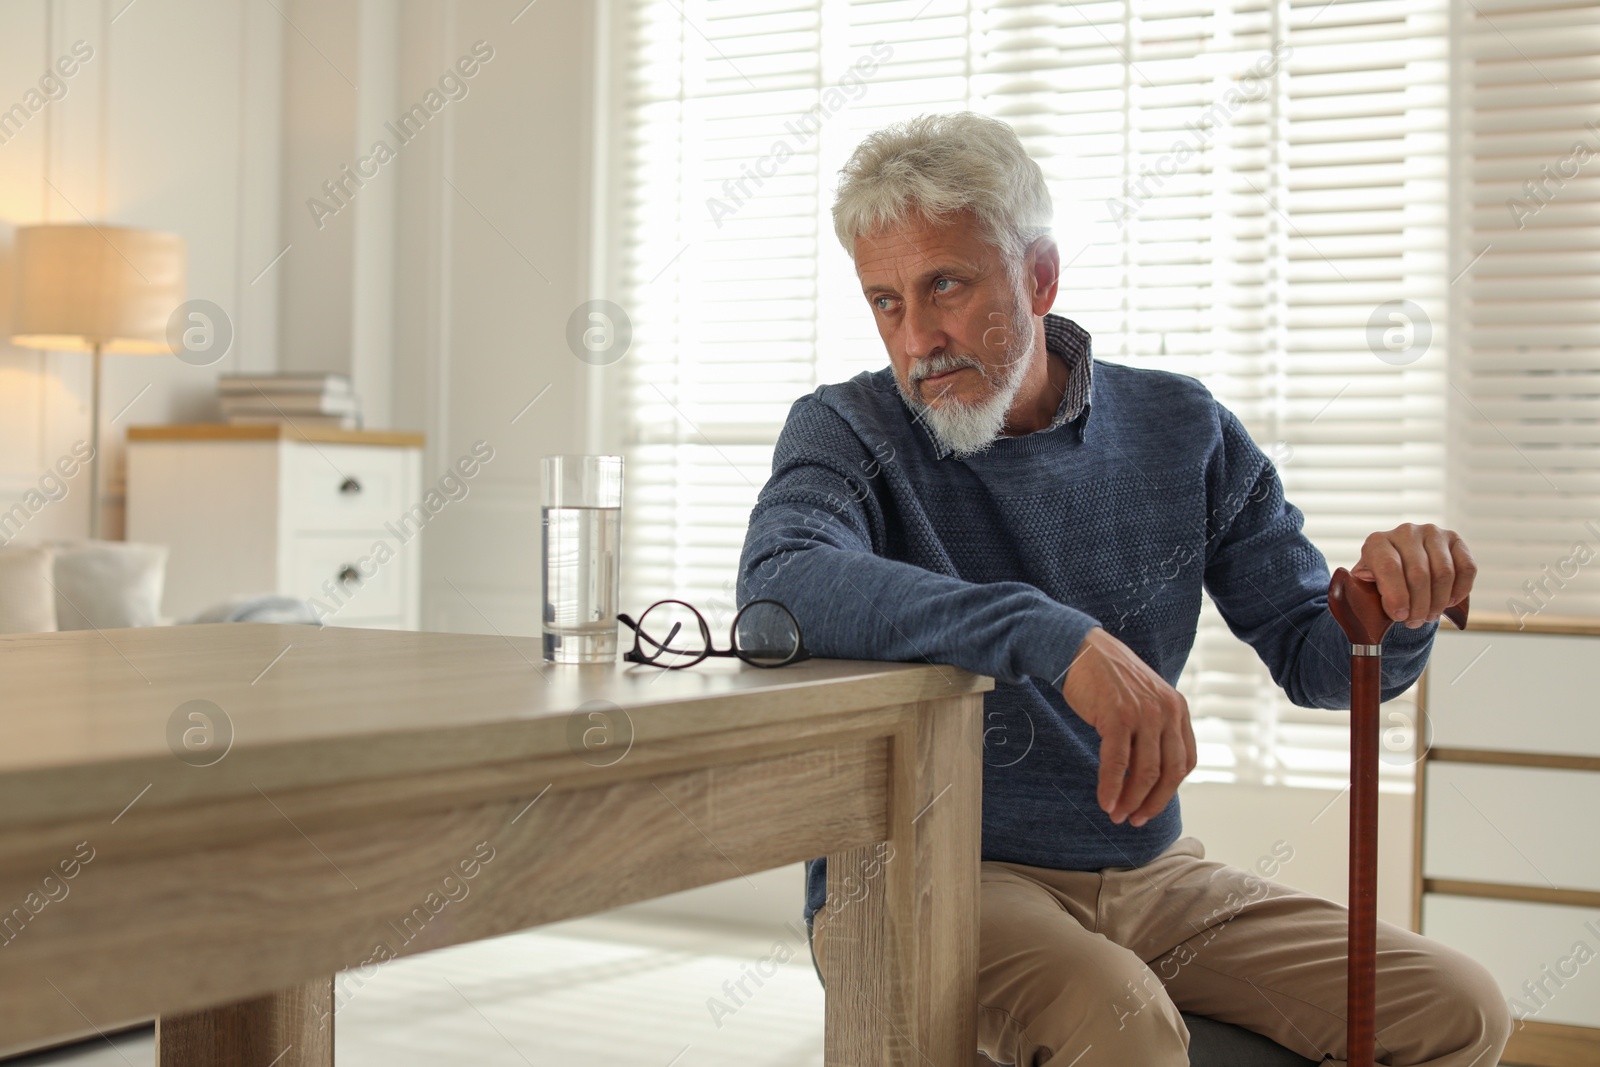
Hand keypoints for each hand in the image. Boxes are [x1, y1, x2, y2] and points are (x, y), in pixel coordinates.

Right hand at [1061, 628, 1196, 826]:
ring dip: (1130, 800)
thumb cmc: (1107, 677)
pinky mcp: (1118, 716)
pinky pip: (1118, 762)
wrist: (1079, 648)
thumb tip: (1148, 773)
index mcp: (1177, 708)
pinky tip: (1105, 801)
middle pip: (1168, 773)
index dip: (1169, 792)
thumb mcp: (1144, 699)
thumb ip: (1154, 728)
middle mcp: (1167, 711)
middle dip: (1151, 803)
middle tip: (1134, 820)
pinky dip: (1111, 787)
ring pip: (1145, 772)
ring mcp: (1144, 713)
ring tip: (1116, 815)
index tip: (1150, 807)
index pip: (1185, 762)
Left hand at [1350, 523, 1475, 628]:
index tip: (1399, 617)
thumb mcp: (1361, 589)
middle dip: (1419, 606)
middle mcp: (1404, 532)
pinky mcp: (1455, 539)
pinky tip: (1449, 602)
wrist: (1400, 574)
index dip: (1396, 596)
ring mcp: (1432, 533)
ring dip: (1439, 602)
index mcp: (1377, 542)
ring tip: (1429, 616)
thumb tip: (1353, 579)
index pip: (1389, 567)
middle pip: (1419, 574)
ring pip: (1444, 573)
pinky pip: (1466, 568)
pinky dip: (1460, 590)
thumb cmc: (1379, 585)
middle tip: (1415, 622)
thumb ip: (1355, 590)